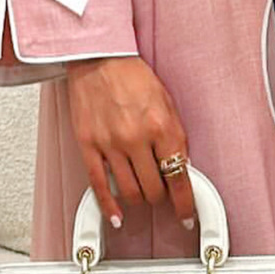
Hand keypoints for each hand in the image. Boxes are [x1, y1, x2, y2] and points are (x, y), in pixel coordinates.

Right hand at [65, 56, 197, 231]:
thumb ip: (174, 137)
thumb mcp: (166, 102)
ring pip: (129, 192)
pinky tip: (116, 216)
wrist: (99, 57)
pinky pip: (98, 185)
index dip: (184, 203)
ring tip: (142, 194)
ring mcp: (110, 144)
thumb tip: (179, 167)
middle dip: (161, 197)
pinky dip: (109, 206)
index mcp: (161, 126)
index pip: (178, 177)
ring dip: (139, 199)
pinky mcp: (88, 145)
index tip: (186, 214)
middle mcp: (136, 138)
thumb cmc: (132, 76)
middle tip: (162, 194)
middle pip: (154, 190)